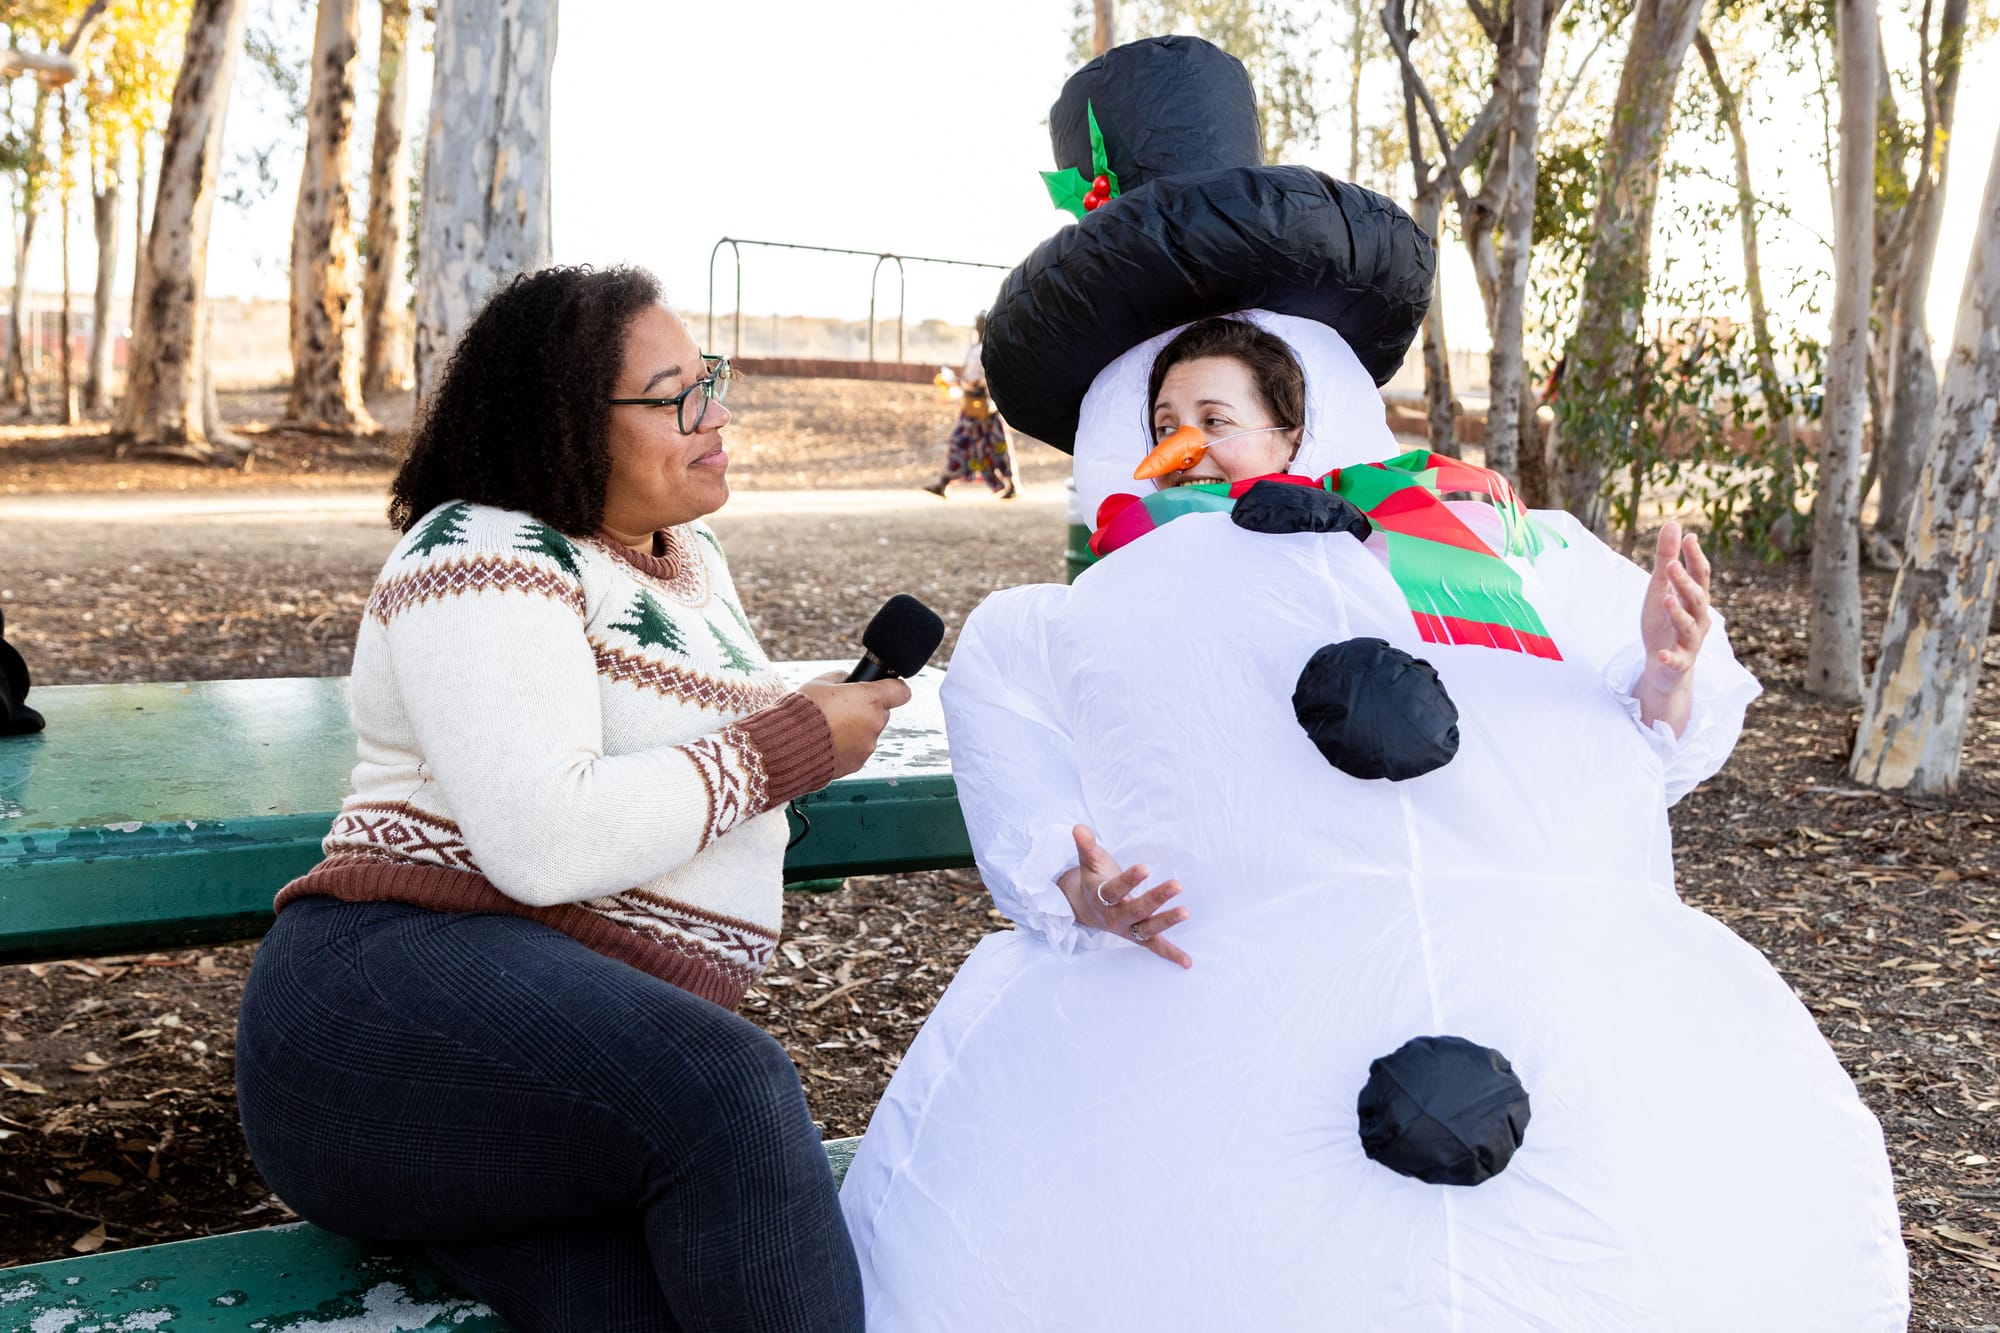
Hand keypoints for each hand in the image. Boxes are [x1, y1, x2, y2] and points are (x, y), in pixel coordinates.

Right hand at [798, 672, 911, 778]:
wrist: (787, 746)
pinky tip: (826, 742)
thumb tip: (848, 681)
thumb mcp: (821, 682)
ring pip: (868, 733)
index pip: (901, 691)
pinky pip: (857, 750)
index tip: (886, 688)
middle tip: (842, 709)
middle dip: (866, 710)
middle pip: (882, 713)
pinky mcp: (857, 764)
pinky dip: (846, 746)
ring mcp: (867, 746)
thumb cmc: (803, 711)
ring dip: (855, 730)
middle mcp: (874, 724)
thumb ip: (842, 678)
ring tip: (828, 728)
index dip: (894, 688)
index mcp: (870, 699)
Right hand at [1056, 824, 1190, 968]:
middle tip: (1177, 885)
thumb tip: (1078, 827)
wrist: (1085, 908)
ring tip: (1185, 912)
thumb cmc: (1092, 880)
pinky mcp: (1138, 936)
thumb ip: (1085, 846)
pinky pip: (1154, 947)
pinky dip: (1170, 954)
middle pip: (1136, 909)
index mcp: (1102, 898)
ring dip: (1167, 922)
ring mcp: (1128, 929)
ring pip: (1148, 929)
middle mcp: (1115, 916)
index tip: (1145, 868)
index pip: (1114, 890)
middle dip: (1156, 898)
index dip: (1129, 880)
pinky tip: (1187, 963)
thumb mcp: (1088, 862)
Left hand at [1636, 521, 1711, 734]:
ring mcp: (1690, 642)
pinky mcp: (1678, 663)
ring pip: (1688, 627)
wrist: (1665, 667)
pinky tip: (1662, 654)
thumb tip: (1675, 523)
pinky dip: (1671, 657)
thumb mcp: (1662, 588)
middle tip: (1670, 565)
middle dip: (1685, 582)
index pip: (1700, 576)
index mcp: (1694, 600)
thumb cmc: (1665, 622)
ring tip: (1666, 599)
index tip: (1689, 538)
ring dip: (1678, 613)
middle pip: (1696, 599)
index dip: (1695, 558)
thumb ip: (1666, 558)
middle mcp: (1698, 619)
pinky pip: (1677, 661)